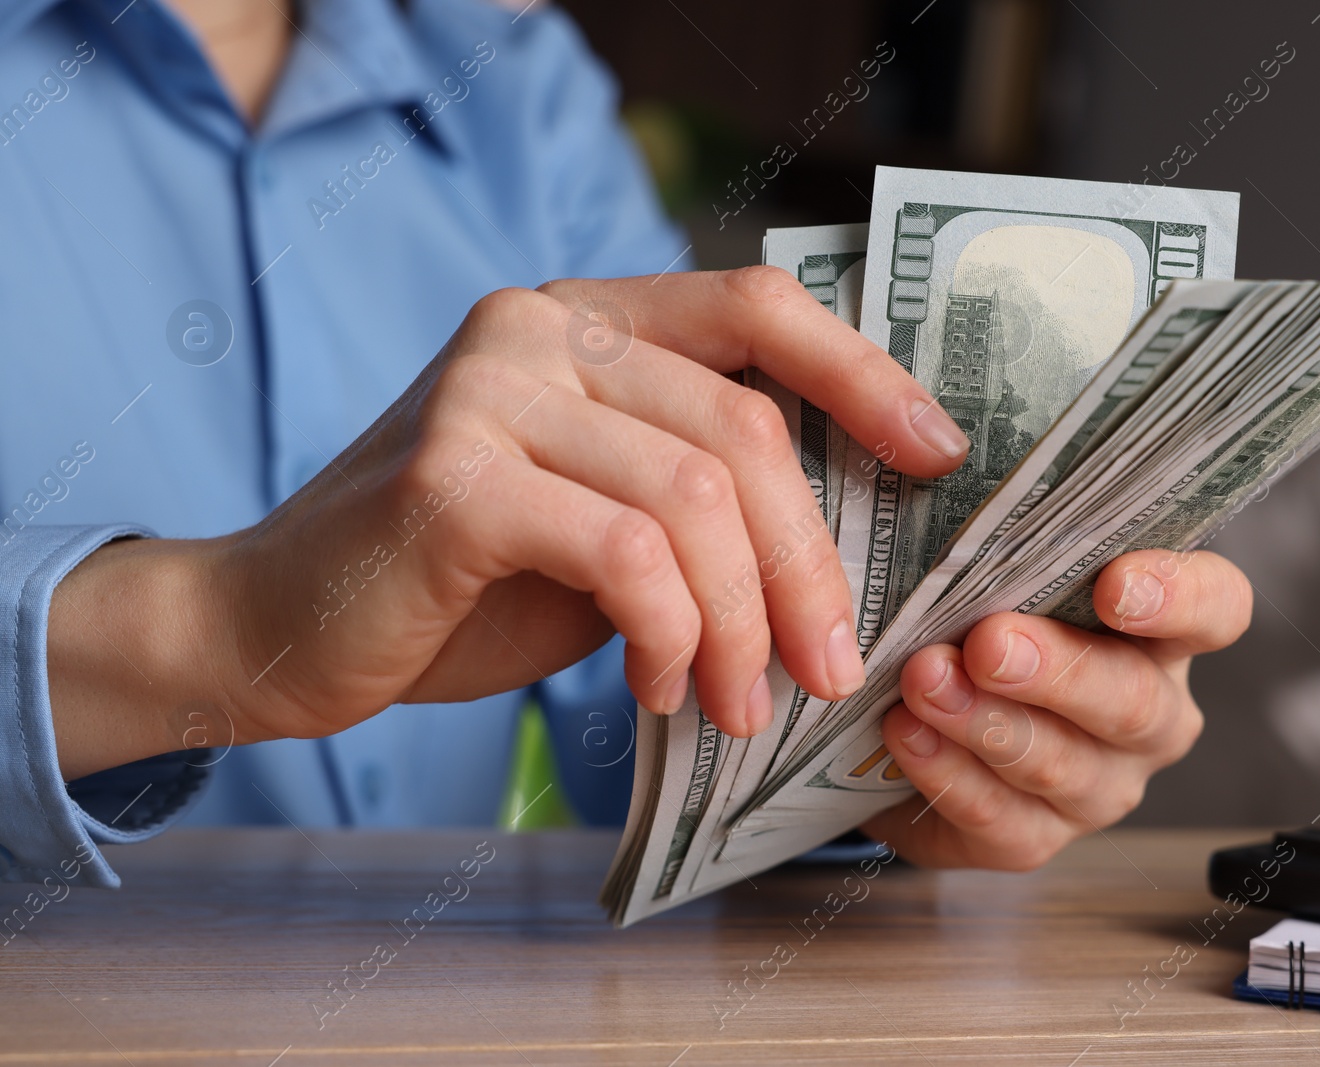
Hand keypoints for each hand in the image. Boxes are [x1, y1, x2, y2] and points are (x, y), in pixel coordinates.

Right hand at [48, 269, 969, 778]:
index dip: (861, 372)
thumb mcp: (602, 524)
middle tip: (829, 668)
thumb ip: (694, 500)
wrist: (278, 629)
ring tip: (736, 702)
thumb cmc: (456, 585)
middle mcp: (539, 327)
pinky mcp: (454, 475)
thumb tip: (839, 551)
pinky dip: (668, 633)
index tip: (936, 455)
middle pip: (744, 427)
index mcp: (586, 321)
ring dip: (741, 620)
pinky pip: (625, 550)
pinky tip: (659, 690)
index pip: (754, 307)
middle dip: (806, 565)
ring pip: (695, 495)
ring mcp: (491, 388)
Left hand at [861, 549, 1251, 869]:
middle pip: (1133, 699)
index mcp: (1158, 632)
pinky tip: (907, 734)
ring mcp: (1100, 786)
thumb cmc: (970, 624)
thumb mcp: (993, 574)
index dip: (1179, 597)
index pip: (1216, 608)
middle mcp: (1148, 713)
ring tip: (925, 681)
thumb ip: (1002, 549)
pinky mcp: (1035, 838)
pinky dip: (949, 774)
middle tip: (991, 642)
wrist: (900, 725)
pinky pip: (1002, 818)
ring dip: (987, 721)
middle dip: (1058, 670)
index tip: (1115, 584)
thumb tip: (960, 520)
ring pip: (1062, 765)